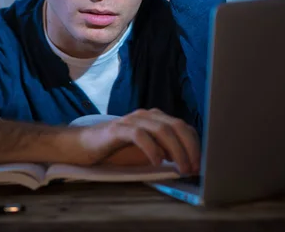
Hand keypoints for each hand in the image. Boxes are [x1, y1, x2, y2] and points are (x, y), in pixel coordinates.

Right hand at [74, 108, 199, 174]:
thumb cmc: (118, 150)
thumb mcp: (147, 150)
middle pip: (177, 126)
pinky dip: (152, 148)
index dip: (194, 145)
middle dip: (189, 148)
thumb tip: (188, 163)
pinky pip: (139, 135)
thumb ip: (165, 150)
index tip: (198, 165)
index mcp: (156, 118)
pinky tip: (157, 162)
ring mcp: (132, 120)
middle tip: (192, 169)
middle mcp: (147, 115)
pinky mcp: (118, 129)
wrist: (85, 145)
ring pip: (162, 130)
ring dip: (176, 151)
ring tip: (180, 168)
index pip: (184, 127)